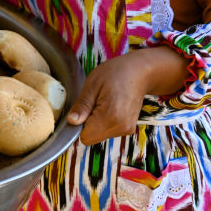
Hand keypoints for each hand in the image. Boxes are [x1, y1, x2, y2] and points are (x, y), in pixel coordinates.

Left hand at [66, 46, 187, 144]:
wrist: (139, 73)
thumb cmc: (115, 73)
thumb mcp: (92, 85)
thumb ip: (82, 106)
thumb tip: (71, 121)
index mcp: (111, 117)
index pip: (85, 137)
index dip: (79, 124)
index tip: (83, 108)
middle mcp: (121, 127)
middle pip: (92, 137)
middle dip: (87, 123)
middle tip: (94, 102)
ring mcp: (126, 129)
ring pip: (99, 135)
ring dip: (95, 122)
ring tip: (103, 102)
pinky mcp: (128, 128)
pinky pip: (107, 131)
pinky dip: (104, 122)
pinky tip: (110, 106)